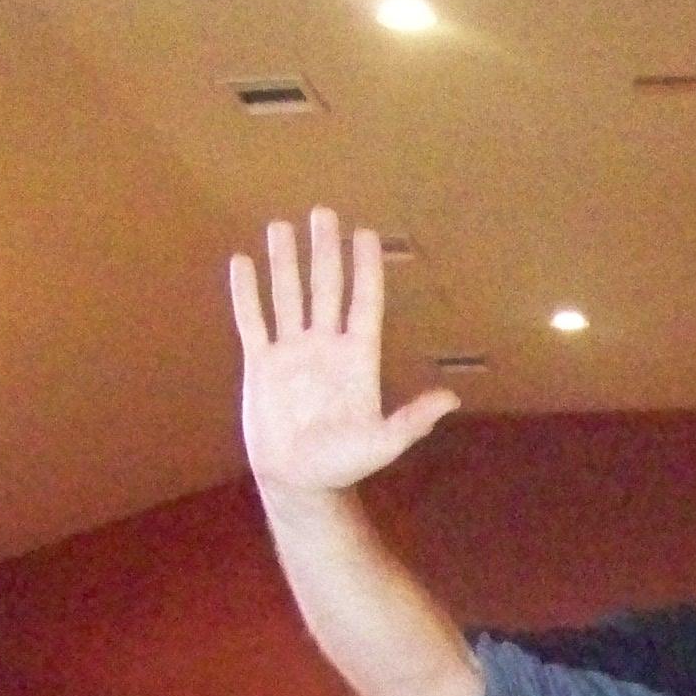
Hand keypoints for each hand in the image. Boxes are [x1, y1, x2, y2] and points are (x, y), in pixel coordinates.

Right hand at [233, 207, 456, 496]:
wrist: (299, 481)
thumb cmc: (344, 463)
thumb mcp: (384, 442)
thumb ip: (413, 419)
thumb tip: (452, 400)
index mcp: (357, 358)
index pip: (363, 302)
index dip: (365, 269)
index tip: (364, 234)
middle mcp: (325, 346)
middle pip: (326, 288)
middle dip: (325, 251)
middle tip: (324, 213)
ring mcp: (292, 352)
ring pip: (288, 295)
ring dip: (285, 261)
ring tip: (281, 225)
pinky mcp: (261, 364)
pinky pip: (252, 321)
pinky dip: (246, 293)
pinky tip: (243, 262)